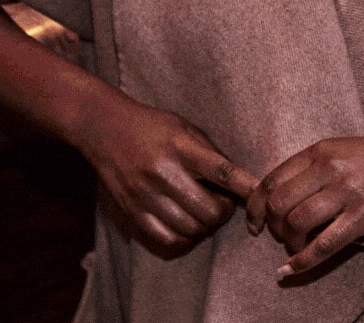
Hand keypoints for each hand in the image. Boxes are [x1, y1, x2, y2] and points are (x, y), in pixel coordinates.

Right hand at [70, 95, 258, 250]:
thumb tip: (238, 181)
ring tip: (206, 213)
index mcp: (180, 147)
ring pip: (190, 228)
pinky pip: (168, 238)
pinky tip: (187, 225)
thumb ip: (209, 153)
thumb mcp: (183, 127)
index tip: (259, 195)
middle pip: (208, 210)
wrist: (104, 128)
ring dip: (205, 226)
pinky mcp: (133, 210)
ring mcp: (146, 195)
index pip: (221, 171)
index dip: (244, 187)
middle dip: (224, 212)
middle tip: (225, 204)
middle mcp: (163, 172)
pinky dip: (184, 237)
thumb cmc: (151, 126)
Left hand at [246, 135, 363, 276]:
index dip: (256, 206)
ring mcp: (348, 190)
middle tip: (282, 238)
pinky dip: (303, 262)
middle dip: (273, 227)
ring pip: (297, 223)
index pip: (272, 179)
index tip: (255, 223)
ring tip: (297, 249)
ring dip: (291, 244)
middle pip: (279, 203)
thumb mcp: (350, 153)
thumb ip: (319, 169)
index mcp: (322, 150)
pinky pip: (324, 244)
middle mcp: (330, 167)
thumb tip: (289, 196)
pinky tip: (292, 270)